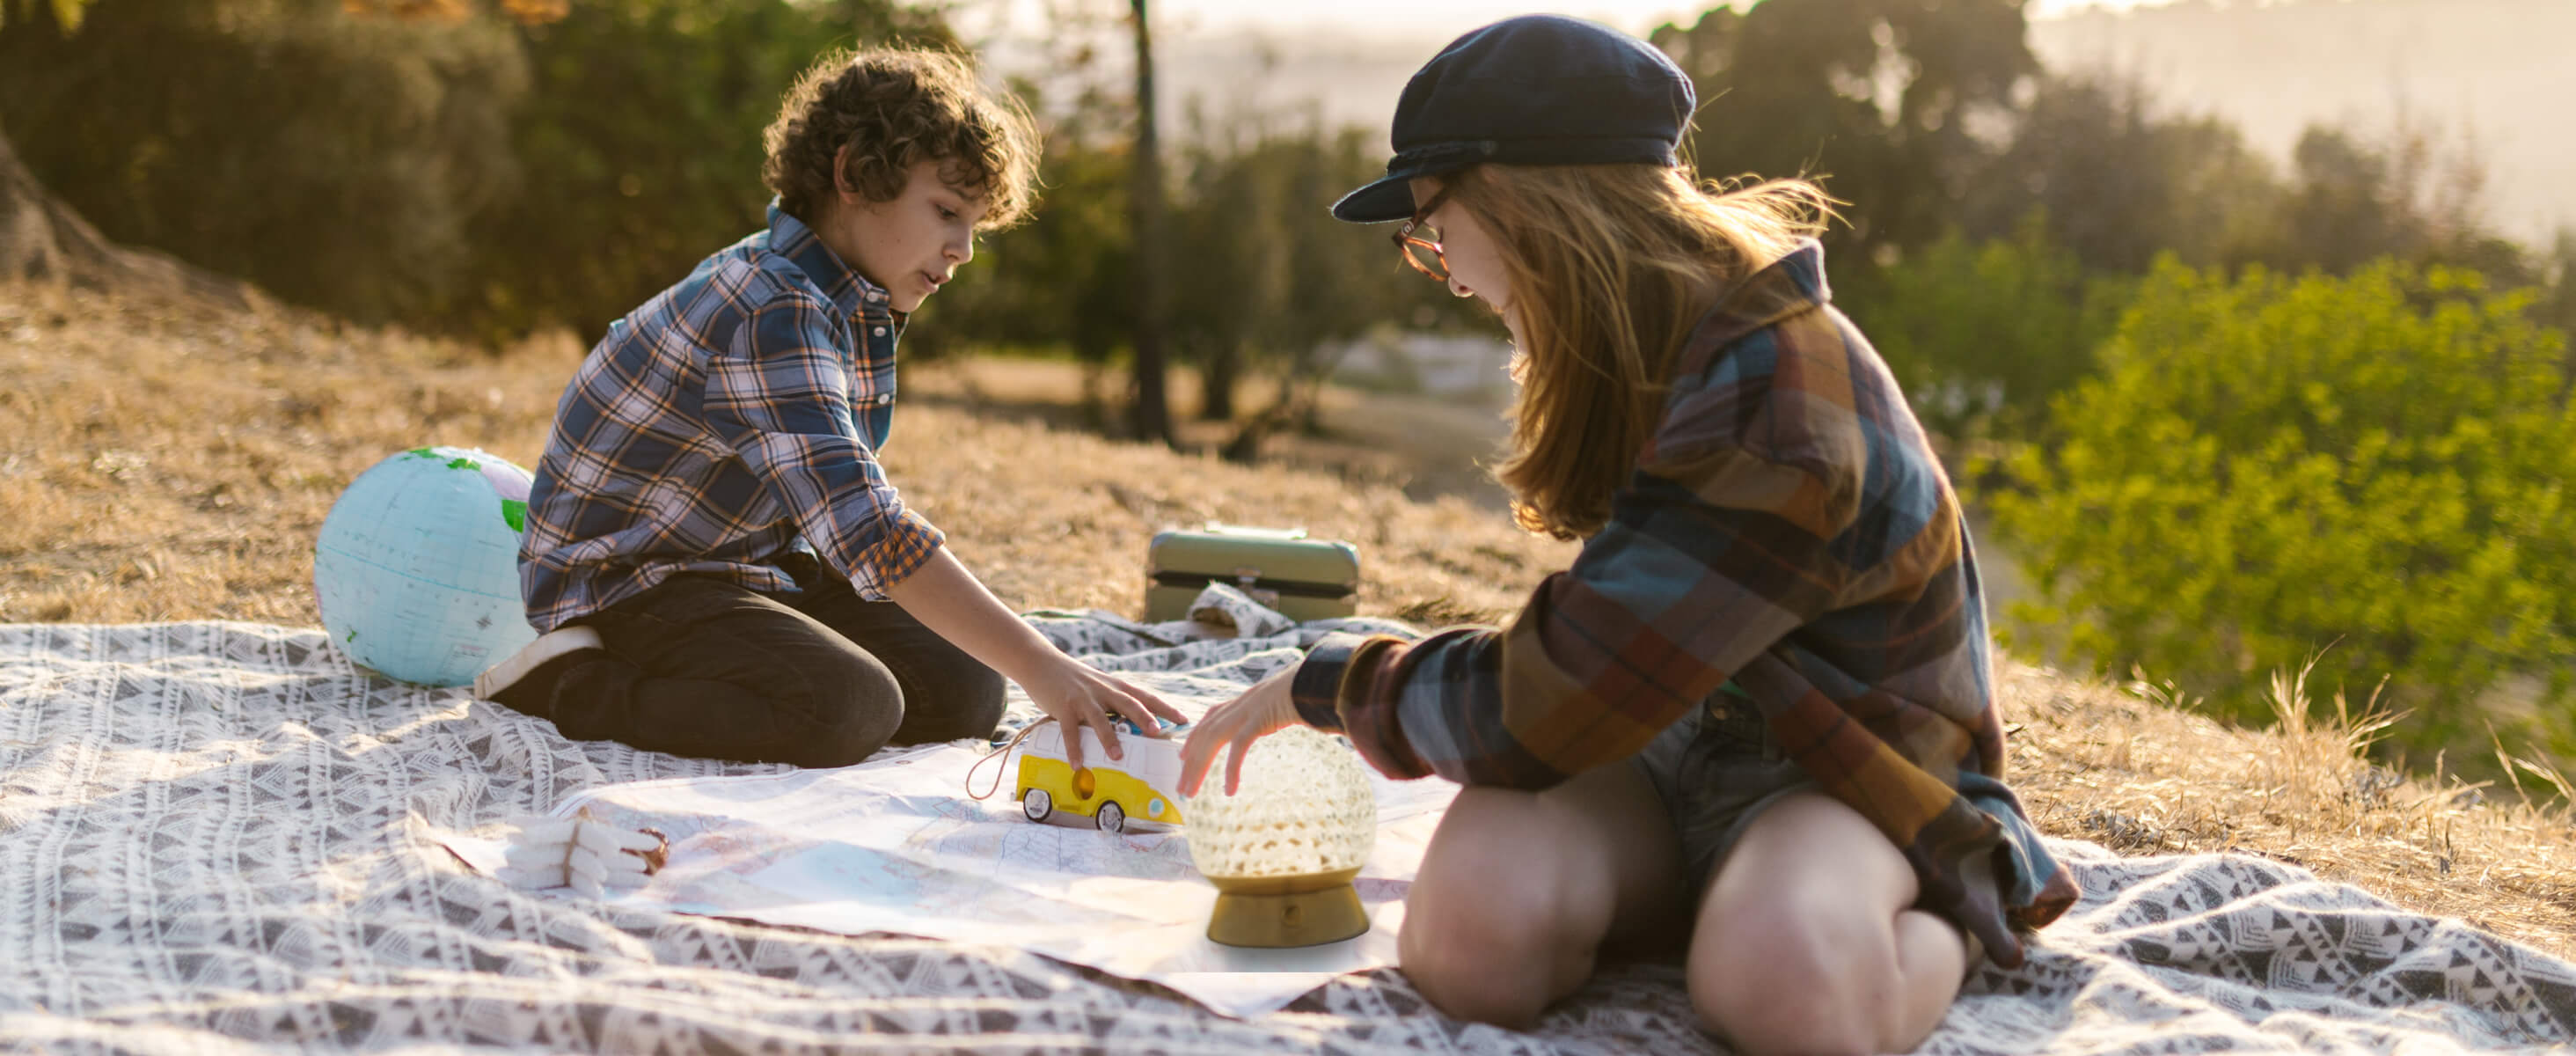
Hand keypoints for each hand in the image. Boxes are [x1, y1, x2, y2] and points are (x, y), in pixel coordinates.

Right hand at [1021, 657, 1185, 770]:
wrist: (1041, 662)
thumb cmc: (1074, 679)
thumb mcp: (1099, 686)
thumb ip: (1114, 703)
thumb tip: (1133, 728)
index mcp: (1115, 686)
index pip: (1146, 696)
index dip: (1165, 708)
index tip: (1184, 720)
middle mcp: (1103, 690)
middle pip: (1129, 703)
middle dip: (1145, 717)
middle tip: (1158, 732)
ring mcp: (1083, 698)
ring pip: (1099, 718)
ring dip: (1109, 738)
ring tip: (1118, 757)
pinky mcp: (1063, 707)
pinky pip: (1070, 730)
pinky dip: (1074, 748)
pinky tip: (1077, 765)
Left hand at [1177, 666, 1302, 797]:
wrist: (1312, 682)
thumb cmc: (1298, 696)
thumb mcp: (1273, 706)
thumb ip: (1264, 716)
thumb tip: (1266, 723)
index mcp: (1239, 703)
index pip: (1207, 721)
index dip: (1192, 738)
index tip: (1182, 756)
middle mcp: (1236, 707)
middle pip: (1203, 736)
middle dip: (1189, 763)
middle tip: (1180, 787)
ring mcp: (1245, 712)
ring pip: (1212, 742)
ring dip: (1198, 769)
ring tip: (1190, 792)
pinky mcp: (1257, 720)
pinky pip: (1238, 748)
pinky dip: (1231, 770)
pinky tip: (1229, 790)